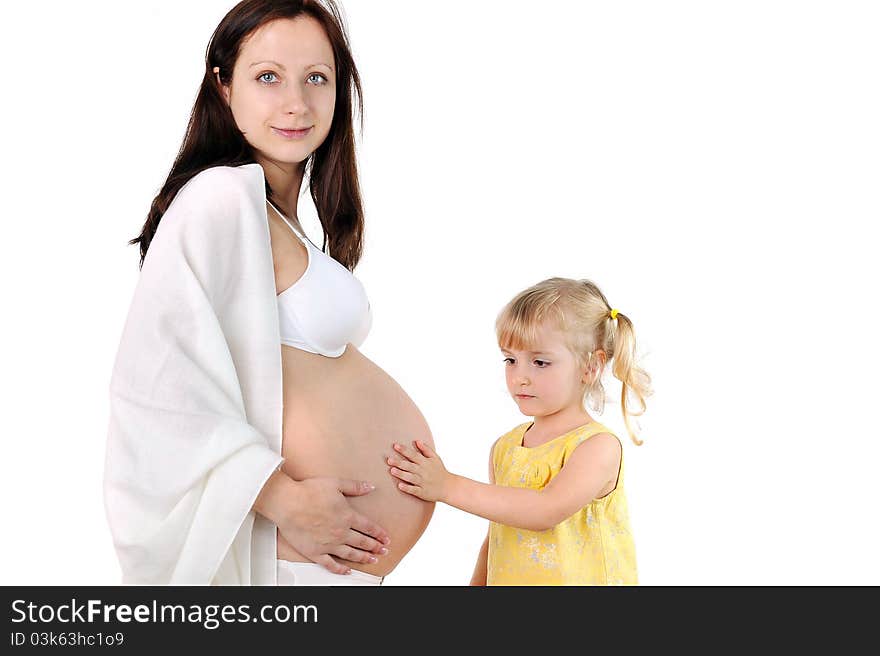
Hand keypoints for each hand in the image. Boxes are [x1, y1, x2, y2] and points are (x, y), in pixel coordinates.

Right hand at [276, 477, 390, 574]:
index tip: (386, 538)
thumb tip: (370, 487)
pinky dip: (340, 569)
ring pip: (351, 554)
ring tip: (372, 560)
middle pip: (363, 542)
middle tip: (383, 550)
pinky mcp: (315, 552)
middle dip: (375, 547)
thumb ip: (355, 487)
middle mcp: (341, 532)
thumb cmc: (308, 491)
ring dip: (363, 558)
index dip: (379, 533)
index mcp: (347, 516)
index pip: (369, 527)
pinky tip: (347, 571)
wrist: (288, 503)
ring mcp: (329, 544)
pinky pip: (331, 564)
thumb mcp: (336, 483)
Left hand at [387, 440, 449, 501]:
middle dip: (399, 462)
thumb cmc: (440, 471)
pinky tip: (400, 486)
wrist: (449, 487)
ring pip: (410, 477)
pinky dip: (407, 488)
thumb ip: (426, 449)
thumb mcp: (435, 458)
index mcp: (425, 462)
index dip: (404, 450)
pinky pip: (414, 490)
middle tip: (389, 459)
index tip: (395, 446)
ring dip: (401, 474)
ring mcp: (423, 482)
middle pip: (409, 466)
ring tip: (392, 470)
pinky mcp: (422, 492)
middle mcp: (423, 471)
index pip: (413, 455)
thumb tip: (417, 441)